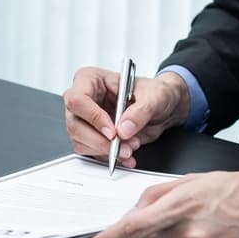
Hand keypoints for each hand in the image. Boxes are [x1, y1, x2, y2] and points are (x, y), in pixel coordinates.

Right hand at [63, 68, 190, 168]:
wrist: (163, 107)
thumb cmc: (154, 93)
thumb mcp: (154, 97)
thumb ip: (140, 111)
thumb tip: (124, 129)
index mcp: (91, 80)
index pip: (78, 99)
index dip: (93, 117)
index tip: (112, 131)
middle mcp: (84, 99)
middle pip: (74, 124)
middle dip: (99, 141)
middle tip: (122, 146)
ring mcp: (85, 119)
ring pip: (79, 141)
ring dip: (105, 151)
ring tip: (128, 149)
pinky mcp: (91, 135)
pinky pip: (90, 151)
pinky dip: (108, 157)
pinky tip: (124, 155)